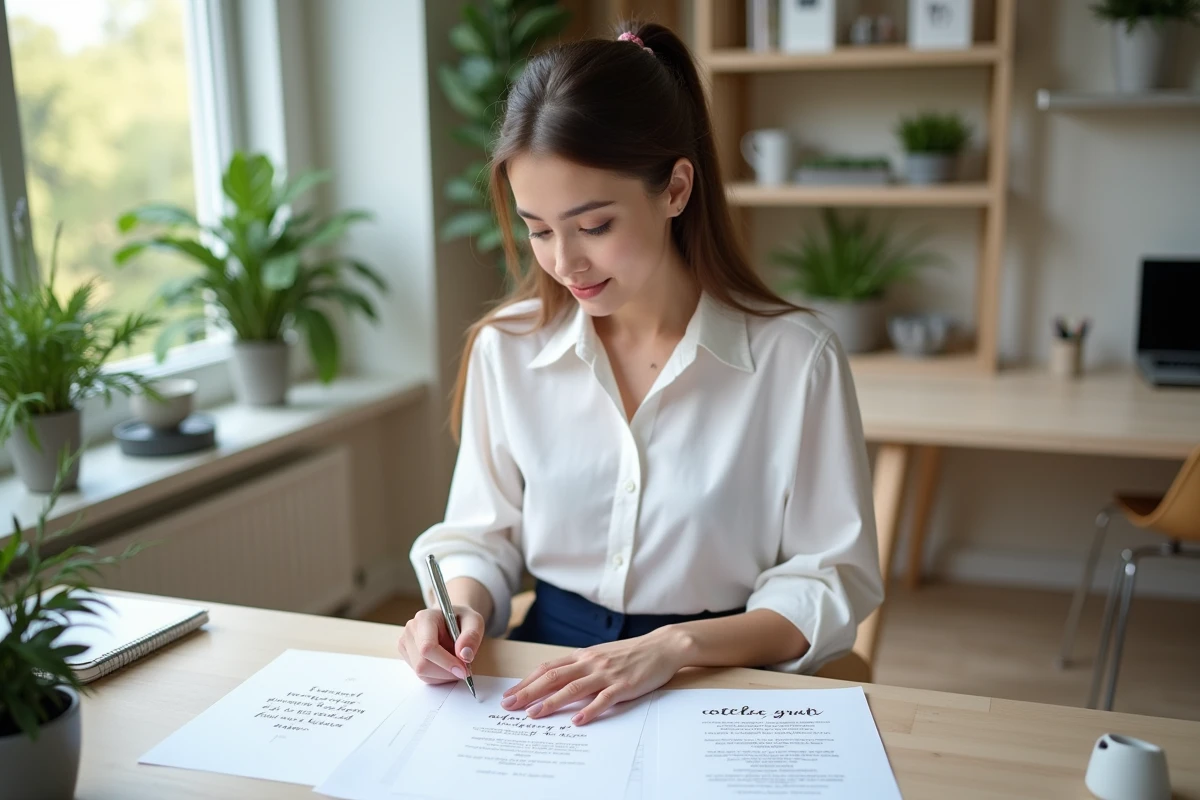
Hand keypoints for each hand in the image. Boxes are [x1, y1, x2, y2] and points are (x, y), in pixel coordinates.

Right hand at [397, 605, 483, 683]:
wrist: (451, 619)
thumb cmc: (461, 619)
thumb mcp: (474, 621)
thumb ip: (472, 636)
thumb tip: (465, 655)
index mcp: (425, 618)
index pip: (428, 647)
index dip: (446, 662)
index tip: (463, 670)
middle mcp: (411, 630)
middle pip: (422, 663)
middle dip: (446, 671)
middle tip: (464, 668)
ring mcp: (406, 643)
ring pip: (421, 672)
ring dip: (443, 675)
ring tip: (455, 662)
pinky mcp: (407, 655)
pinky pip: (422, 675)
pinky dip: (438, 676)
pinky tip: (446, 666)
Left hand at [499, 627, 688, 725]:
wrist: (662, 646)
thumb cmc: (630, 653)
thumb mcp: (600, 656)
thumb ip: (580, 668)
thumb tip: (556, 682)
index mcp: (583, 656)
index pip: (548, 668)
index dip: (527, 681)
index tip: (510, 694)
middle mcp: (591, 663)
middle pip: (554, 677)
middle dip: (529, 692)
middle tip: (510, 706)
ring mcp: (607, 674)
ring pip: (573, 688)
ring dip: (551, 702)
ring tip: (534, 714)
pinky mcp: (624, 686)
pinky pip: (604, 699)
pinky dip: (589, 710)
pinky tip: (577, 721)